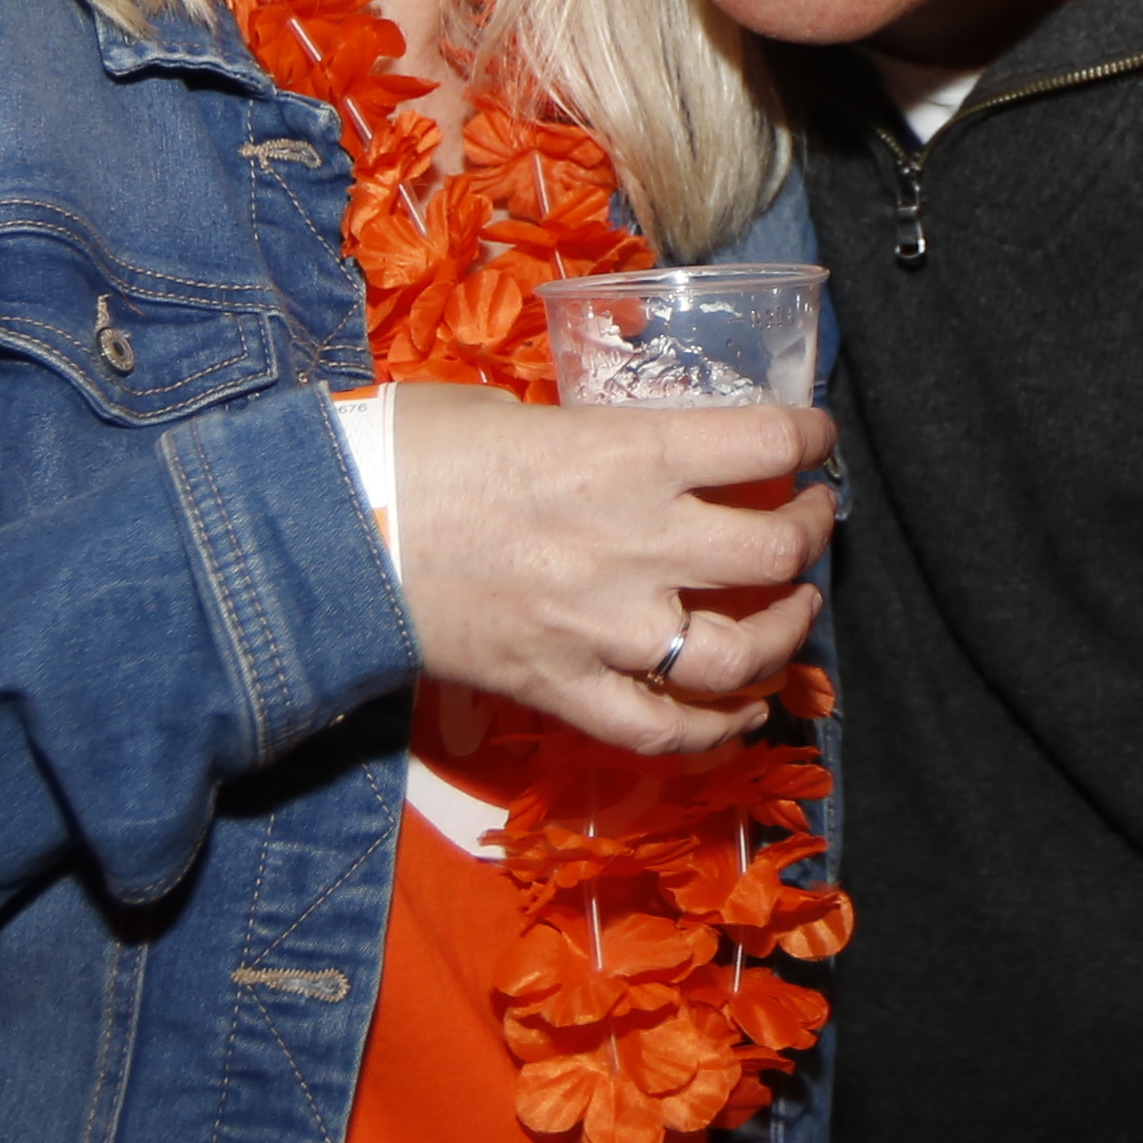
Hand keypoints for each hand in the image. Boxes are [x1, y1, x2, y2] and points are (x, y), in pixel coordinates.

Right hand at [388, 385, 832, 755]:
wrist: (328, 535)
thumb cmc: (412, 452)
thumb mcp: (515, 411)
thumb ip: (590, 437)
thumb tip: (627, 451)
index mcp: (625, 454)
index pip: (763, 442)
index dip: (809, 436)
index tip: (815, 437)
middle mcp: (634, 543)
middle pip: (774, 552)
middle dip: (813, 534)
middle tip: (812, 521)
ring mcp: (604, 627)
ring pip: (739, 654)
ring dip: (786, 636)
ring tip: (794, 614)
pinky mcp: (563, 688)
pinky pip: (662, 729)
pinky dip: (714, 730)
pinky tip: (741, 713)